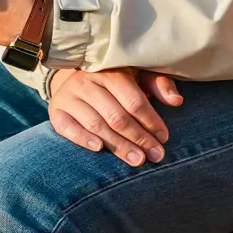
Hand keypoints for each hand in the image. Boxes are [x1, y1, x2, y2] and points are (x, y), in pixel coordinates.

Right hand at [48, 68, 183, 165]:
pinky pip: (67, 127)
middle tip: (155, 156)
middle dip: (139, 138)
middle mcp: (88, 82)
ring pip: (96, 124)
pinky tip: (98, 149)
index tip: (164, 138)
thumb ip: (158, 85)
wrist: (75, 77)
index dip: (151, 121)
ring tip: (137, 160)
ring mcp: (69, 96)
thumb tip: (177, 101)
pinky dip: (82, 138)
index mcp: (112, 72)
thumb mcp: (138, 76)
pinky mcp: (55, 110)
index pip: (134, 101)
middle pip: (117, 116)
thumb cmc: (116, 81)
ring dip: (118, 145)